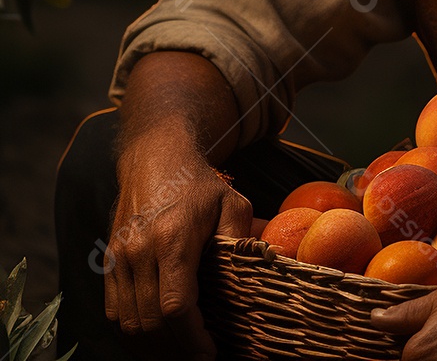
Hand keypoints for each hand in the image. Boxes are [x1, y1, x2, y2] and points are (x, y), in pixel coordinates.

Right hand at [103, 142, 251, 358]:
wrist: (154, 160)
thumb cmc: (198, 184)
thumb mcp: (231, 202)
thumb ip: (242, 236)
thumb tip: (262, 267)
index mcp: (173, 239)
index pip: (177, 305)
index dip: (191, 338)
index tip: (208, 353)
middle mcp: (140, 252)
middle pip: (151, 321)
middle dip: (175, 350)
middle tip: (199, 358)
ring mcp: (119, 258)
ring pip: (129, 322)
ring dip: (153, 346)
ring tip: (180, 353)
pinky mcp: (109, 262)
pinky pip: (115, 311)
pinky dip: (134, 331)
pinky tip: (157, 337)